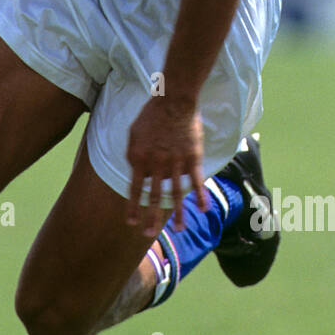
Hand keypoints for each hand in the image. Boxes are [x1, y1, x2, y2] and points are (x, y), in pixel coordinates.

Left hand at [125, 96, 208, 236]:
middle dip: (151, 217)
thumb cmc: (151, 115)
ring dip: (178, 213)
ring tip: (180, 229)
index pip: (135, 188)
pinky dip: (200, 196)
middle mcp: (156, 164)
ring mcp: (175, 162)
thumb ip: (133, 155)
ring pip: (176, 193)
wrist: (173, 100)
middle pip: (154, 196)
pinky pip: (197, 181)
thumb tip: (137, 173)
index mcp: (139, 158)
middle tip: (148, 234)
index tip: (131, 223)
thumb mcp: (133, 134)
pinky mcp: (193, 158)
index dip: (133, 207)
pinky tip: (203, 209)